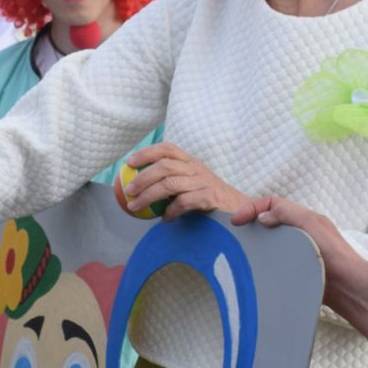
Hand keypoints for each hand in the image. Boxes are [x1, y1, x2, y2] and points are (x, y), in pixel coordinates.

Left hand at [123, 142, 249, 219]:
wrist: (239, 209)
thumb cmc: (209, 198)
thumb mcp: (191, 183)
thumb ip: (170, 182)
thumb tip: (137, 189)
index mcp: (190, 161)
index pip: (167, 149)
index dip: (146, 153)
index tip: (129, 163)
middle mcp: (196, 168)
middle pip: (164, 166)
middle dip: (142, 178)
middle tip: (128, 191)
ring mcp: (204, 182)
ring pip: (170, 184)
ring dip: (149, 196)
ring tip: (135, 207)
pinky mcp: (210, 197)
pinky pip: (184, 202)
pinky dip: (171, 210)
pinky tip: (165, 218)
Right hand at [233, 196, 361, 299]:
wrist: (348, 288)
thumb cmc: (334, 254)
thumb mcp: (311, 224)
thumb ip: (287, 215)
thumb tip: (262, 217)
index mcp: (305, 219)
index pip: (272, 204)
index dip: (252, 208)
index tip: (236, 221)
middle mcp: (302, 233)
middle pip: (270, 222)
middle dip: (251, 225)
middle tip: (235, 237)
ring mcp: (299, 252)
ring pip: (272, 243)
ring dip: (257, 245)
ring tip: (242, 254)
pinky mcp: (298, 270)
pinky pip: (276, 262)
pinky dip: (265, 262)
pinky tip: (258, 270)